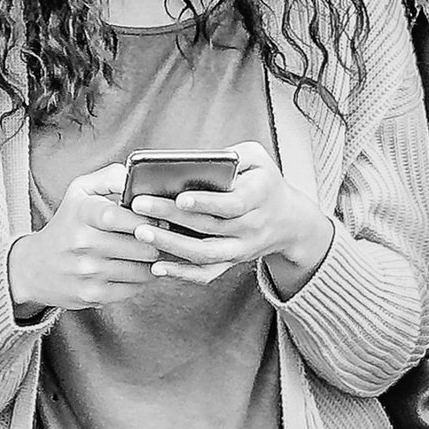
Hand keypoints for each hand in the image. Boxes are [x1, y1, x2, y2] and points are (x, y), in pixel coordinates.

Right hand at [8, 165, 166, 312]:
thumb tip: (136, 175)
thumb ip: (110, 177)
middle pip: (138, 245)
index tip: (158, 218)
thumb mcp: (80, 191)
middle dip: (157, 241)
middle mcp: (82, 243)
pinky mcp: (93, 294)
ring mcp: (87, 272)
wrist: (36, 267)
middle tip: (162, 236)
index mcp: (82, 213)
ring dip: (153, 262)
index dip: (145, 217)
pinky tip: (138, 269)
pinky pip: (133, 288)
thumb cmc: (68, 224)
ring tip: (151, 252)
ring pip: (141, 269)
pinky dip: (142, 280)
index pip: (117, 215)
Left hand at [125, 141, 336, 287]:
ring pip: (204, 254)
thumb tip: (197, 160)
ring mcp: (240, 249)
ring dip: (171, 245)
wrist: (289, 220)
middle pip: (209, 226)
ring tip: (141, 231)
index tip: (180, 198)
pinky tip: (156, 266)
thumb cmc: (264, 181)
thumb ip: (232, 155)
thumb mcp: (257, 158)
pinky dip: (182, 274)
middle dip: (172, 216)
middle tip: (139, 205)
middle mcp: (251, 227)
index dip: (206, 202)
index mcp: (259, 196)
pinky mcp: (230, 262)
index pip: (232, 204)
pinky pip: (206, 274)